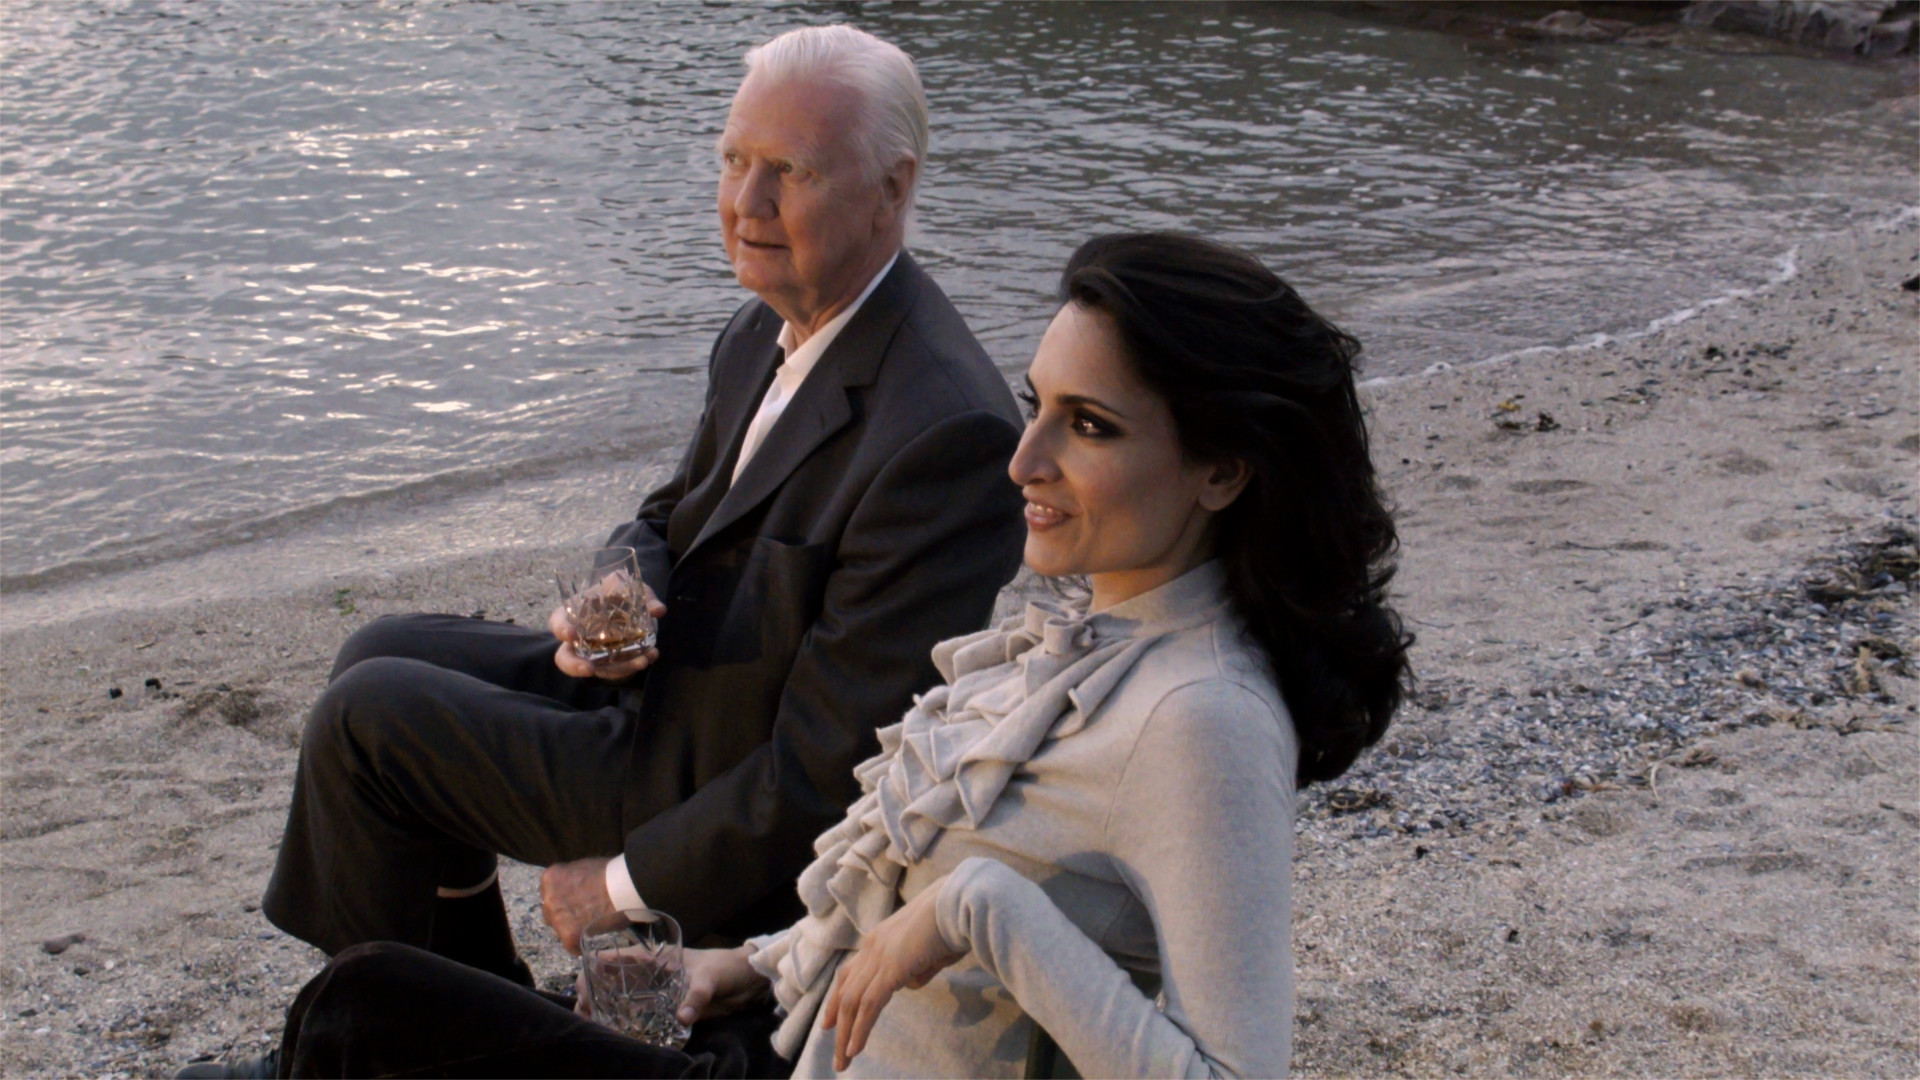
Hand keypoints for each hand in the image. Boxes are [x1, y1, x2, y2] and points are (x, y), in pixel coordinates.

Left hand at [541, 856, 622, 955]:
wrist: (623, 885)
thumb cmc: (610, 872)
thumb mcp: (582, 868)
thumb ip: (573, 880)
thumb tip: (577, 890)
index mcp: (550, 878)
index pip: (550, 894)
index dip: (565, 899)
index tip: (577, 902)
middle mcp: (548, 899)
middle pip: (552, 913)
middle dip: (565, 915)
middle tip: (584, 914)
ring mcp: (557, 917)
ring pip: (560, 930)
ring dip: (573, 929)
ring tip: (592, 925)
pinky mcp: (569, 934)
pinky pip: (572, 946)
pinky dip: (582, 944)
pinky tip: (594, 936)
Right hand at [550, 582, 666, 680]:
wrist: (633, 608)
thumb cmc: (619, 593)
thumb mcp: (628, 586)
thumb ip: (642, 594)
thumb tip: (658, 610)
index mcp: (575, 612)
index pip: (558, 622)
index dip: (561, 629)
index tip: (571, 634)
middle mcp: (580, 638)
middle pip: (565, 657)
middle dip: (574, 665)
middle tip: (589, 668)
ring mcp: (595, 654)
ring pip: (597, 668)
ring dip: (620, 667)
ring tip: (641, 661)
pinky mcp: (612, 663)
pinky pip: (620, 669)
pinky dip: (636, 663)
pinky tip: (651, 655)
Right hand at [574, 946, 767, 1025]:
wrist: (747, 982)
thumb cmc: (726, 968)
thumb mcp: (710, 979)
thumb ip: (696, 998)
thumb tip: (681, 1018)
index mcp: (657, 959)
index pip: (619, 957)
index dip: (596, 967)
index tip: (581, 983)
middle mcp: (653, 976)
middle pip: (615, 982)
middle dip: (594, 994)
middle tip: (582, 1013)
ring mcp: (660, 994)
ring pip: (625, 1000)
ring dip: (607, 1011)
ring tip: (592, 1026)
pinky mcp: (669, 1010)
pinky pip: (644, 1017)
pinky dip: (630, 1025)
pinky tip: (618, 1036)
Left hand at [820, 879, 965, 1070]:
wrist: (959, 903)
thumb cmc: (953, 923)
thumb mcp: (931, 951)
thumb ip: (918, 968)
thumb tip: (911, 983)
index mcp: (880, 939)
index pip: (850, 973)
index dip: (838, 998)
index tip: (830, 1022)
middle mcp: (872, 947)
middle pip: (846, 990)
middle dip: (838, 1022)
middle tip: (835, 1049)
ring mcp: (879, 957)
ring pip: (853, 1002)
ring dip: (846, 1034)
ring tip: (843, 1061)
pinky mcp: (891, 969)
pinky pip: (869, 1006)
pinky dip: (860, 1029)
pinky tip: (855, 1048)